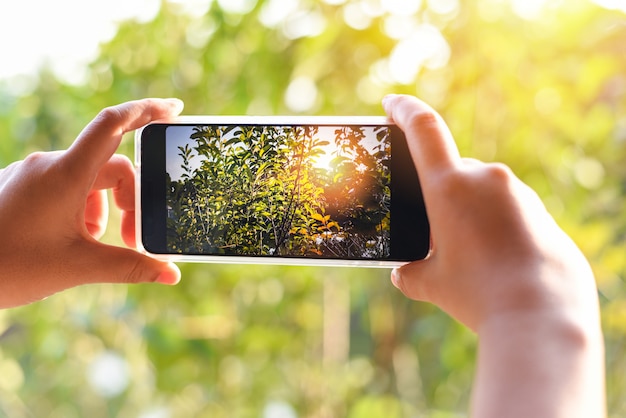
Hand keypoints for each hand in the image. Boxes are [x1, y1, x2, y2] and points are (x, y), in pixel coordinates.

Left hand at [0, 98, 183, 307]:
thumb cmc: (9, 268)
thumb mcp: (78, 267)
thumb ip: (130, 267)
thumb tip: (171, 274)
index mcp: (65, 174)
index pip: (112, 125)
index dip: (146, 111)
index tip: (174, 111)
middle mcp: (48, 166)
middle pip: (110, 166)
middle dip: (129, 200)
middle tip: (131, 239)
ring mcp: (32, 175)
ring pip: (88, 179)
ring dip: (104, 208)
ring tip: (96, 244)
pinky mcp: (21, 187)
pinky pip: (65, 187)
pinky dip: (82, 209)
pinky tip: (73, 239)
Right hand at [382, 94, 598, 331]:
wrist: (541, 314)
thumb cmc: (479, 294)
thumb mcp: (432, 283)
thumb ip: (411, 272)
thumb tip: (403, 274)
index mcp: (450, 186)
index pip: (422, 128)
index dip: (403, 109)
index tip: (391, 103)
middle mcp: (487, 179)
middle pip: (454, 172)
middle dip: (442, 195)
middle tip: (437, 231)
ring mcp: (518, 194)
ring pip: (483, 192)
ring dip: (470, 213)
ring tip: (469, 255)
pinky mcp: (541, 212)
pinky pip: (509, 209)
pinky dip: (496, 225)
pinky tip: (495, 259)